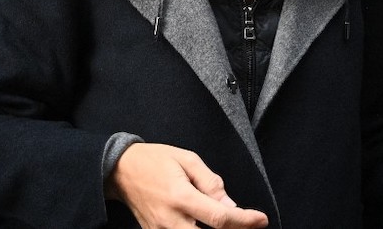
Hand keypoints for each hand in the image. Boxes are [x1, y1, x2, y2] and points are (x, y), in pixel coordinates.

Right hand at [108, 143, 268, 228]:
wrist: (120, 171)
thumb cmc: (155, 160)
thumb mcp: (187, 159)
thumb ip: (210, 182)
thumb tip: (231, 206)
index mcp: (180, 197)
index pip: (219, 218)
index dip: (245, 222)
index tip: (262, 220)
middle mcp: (170, 220)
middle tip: (249, 224)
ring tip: (229, 224)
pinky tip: (208, 225)